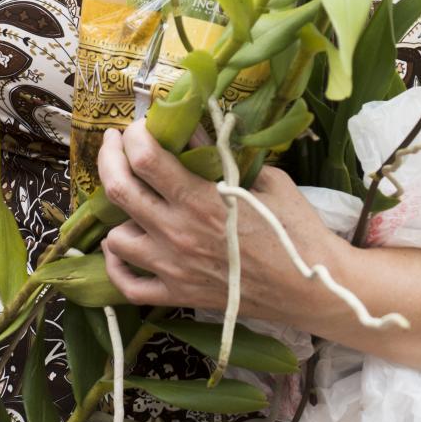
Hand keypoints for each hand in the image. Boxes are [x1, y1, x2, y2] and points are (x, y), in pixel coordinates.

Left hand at [96, 124, 335, 321]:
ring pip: (115, 239)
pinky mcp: (178, 296)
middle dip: (109, 156)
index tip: (142, 125)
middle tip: (116, 142)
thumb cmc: (295, 229)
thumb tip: (194, 132)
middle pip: (119, 189)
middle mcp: (178, 234)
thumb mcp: (266, 180)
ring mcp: (174, 270)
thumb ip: (224, 157)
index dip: (135, 134)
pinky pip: (128, 287)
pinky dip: (117, 267)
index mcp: (201, 201)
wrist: (311, 287)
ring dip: (116, 215)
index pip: (146, 158)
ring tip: (131, 200)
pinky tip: (123, 248)